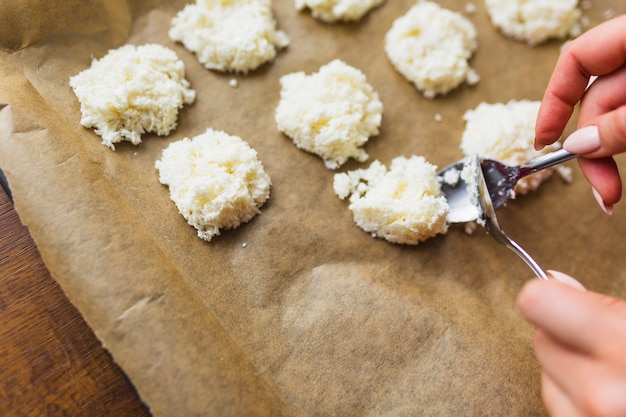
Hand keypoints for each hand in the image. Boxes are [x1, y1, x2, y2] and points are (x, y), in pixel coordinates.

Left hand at [517, 272, 625, 416]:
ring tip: (616, 377)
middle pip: (541, 340)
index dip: (549, 298)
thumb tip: (555, 282)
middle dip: (566, 338)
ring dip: (570, 374)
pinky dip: (576, 401)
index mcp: (623, 345)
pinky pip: (559, 408)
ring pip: (546, 378)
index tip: (560, 300)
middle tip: (607, 345)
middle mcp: (603, 392)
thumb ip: (607, 306)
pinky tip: (610, 398)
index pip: (537, 302)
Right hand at [535, 15, 625, 212]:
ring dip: (611, 156)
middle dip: (593, 147)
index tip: (544, 140)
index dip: (554, 101)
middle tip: (600, 190)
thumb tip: (581, 146)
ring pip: (619, 117)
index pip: (577, 61)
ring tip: (611, 194)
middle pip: (599, 100)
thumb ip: (622, 122)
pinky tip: (619, 177)